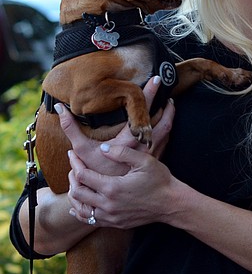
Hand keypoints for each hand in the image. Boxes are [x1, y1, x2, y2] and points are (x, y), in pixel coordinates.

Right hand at [57, 76, 174, 176]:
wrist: (112, 195)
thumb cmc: (96, 171)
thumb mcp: (82, 150)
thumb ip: (71, 128)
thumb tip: (59, 108)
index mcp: (130, 138)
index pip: (143, 110)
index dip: (150, 93)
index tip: (157, 79)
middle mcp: (145, 144)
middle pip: (163, 118)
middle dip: (166, 102)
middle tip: (167, 88)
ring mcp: (152, 151)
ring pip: (167, 128)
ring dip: (169, 114)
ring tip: (169, 102)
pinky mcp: (155, 158)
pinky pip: (167, 138)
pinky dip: (167, 127)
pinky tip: (165, 122)